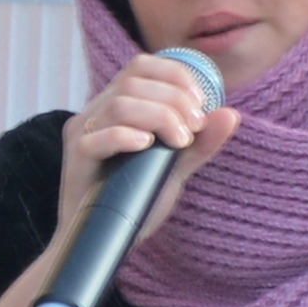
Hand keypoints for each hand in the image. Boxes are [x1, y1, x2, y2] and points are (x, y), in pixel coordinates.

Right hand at [17, 56, 236, 306]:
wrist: (106, 241)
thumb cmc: (135, 200)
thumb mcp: (175, 168)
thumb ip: (200, 143)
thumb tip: (231, 114)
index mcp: (116, 105)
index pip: (142, 65)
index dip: (175, 75)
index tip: (201, 101)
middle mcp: (95, 112)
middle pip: (134, 81)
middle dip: (174, 100)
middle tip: (194, 129)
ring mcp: (83, 133)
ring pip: (119, 103)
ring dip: (159, 116)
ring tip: (179, 142)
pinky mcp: (76, 158)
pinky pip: (98, 136)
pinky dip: (126, 136)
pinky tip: (148, 146)